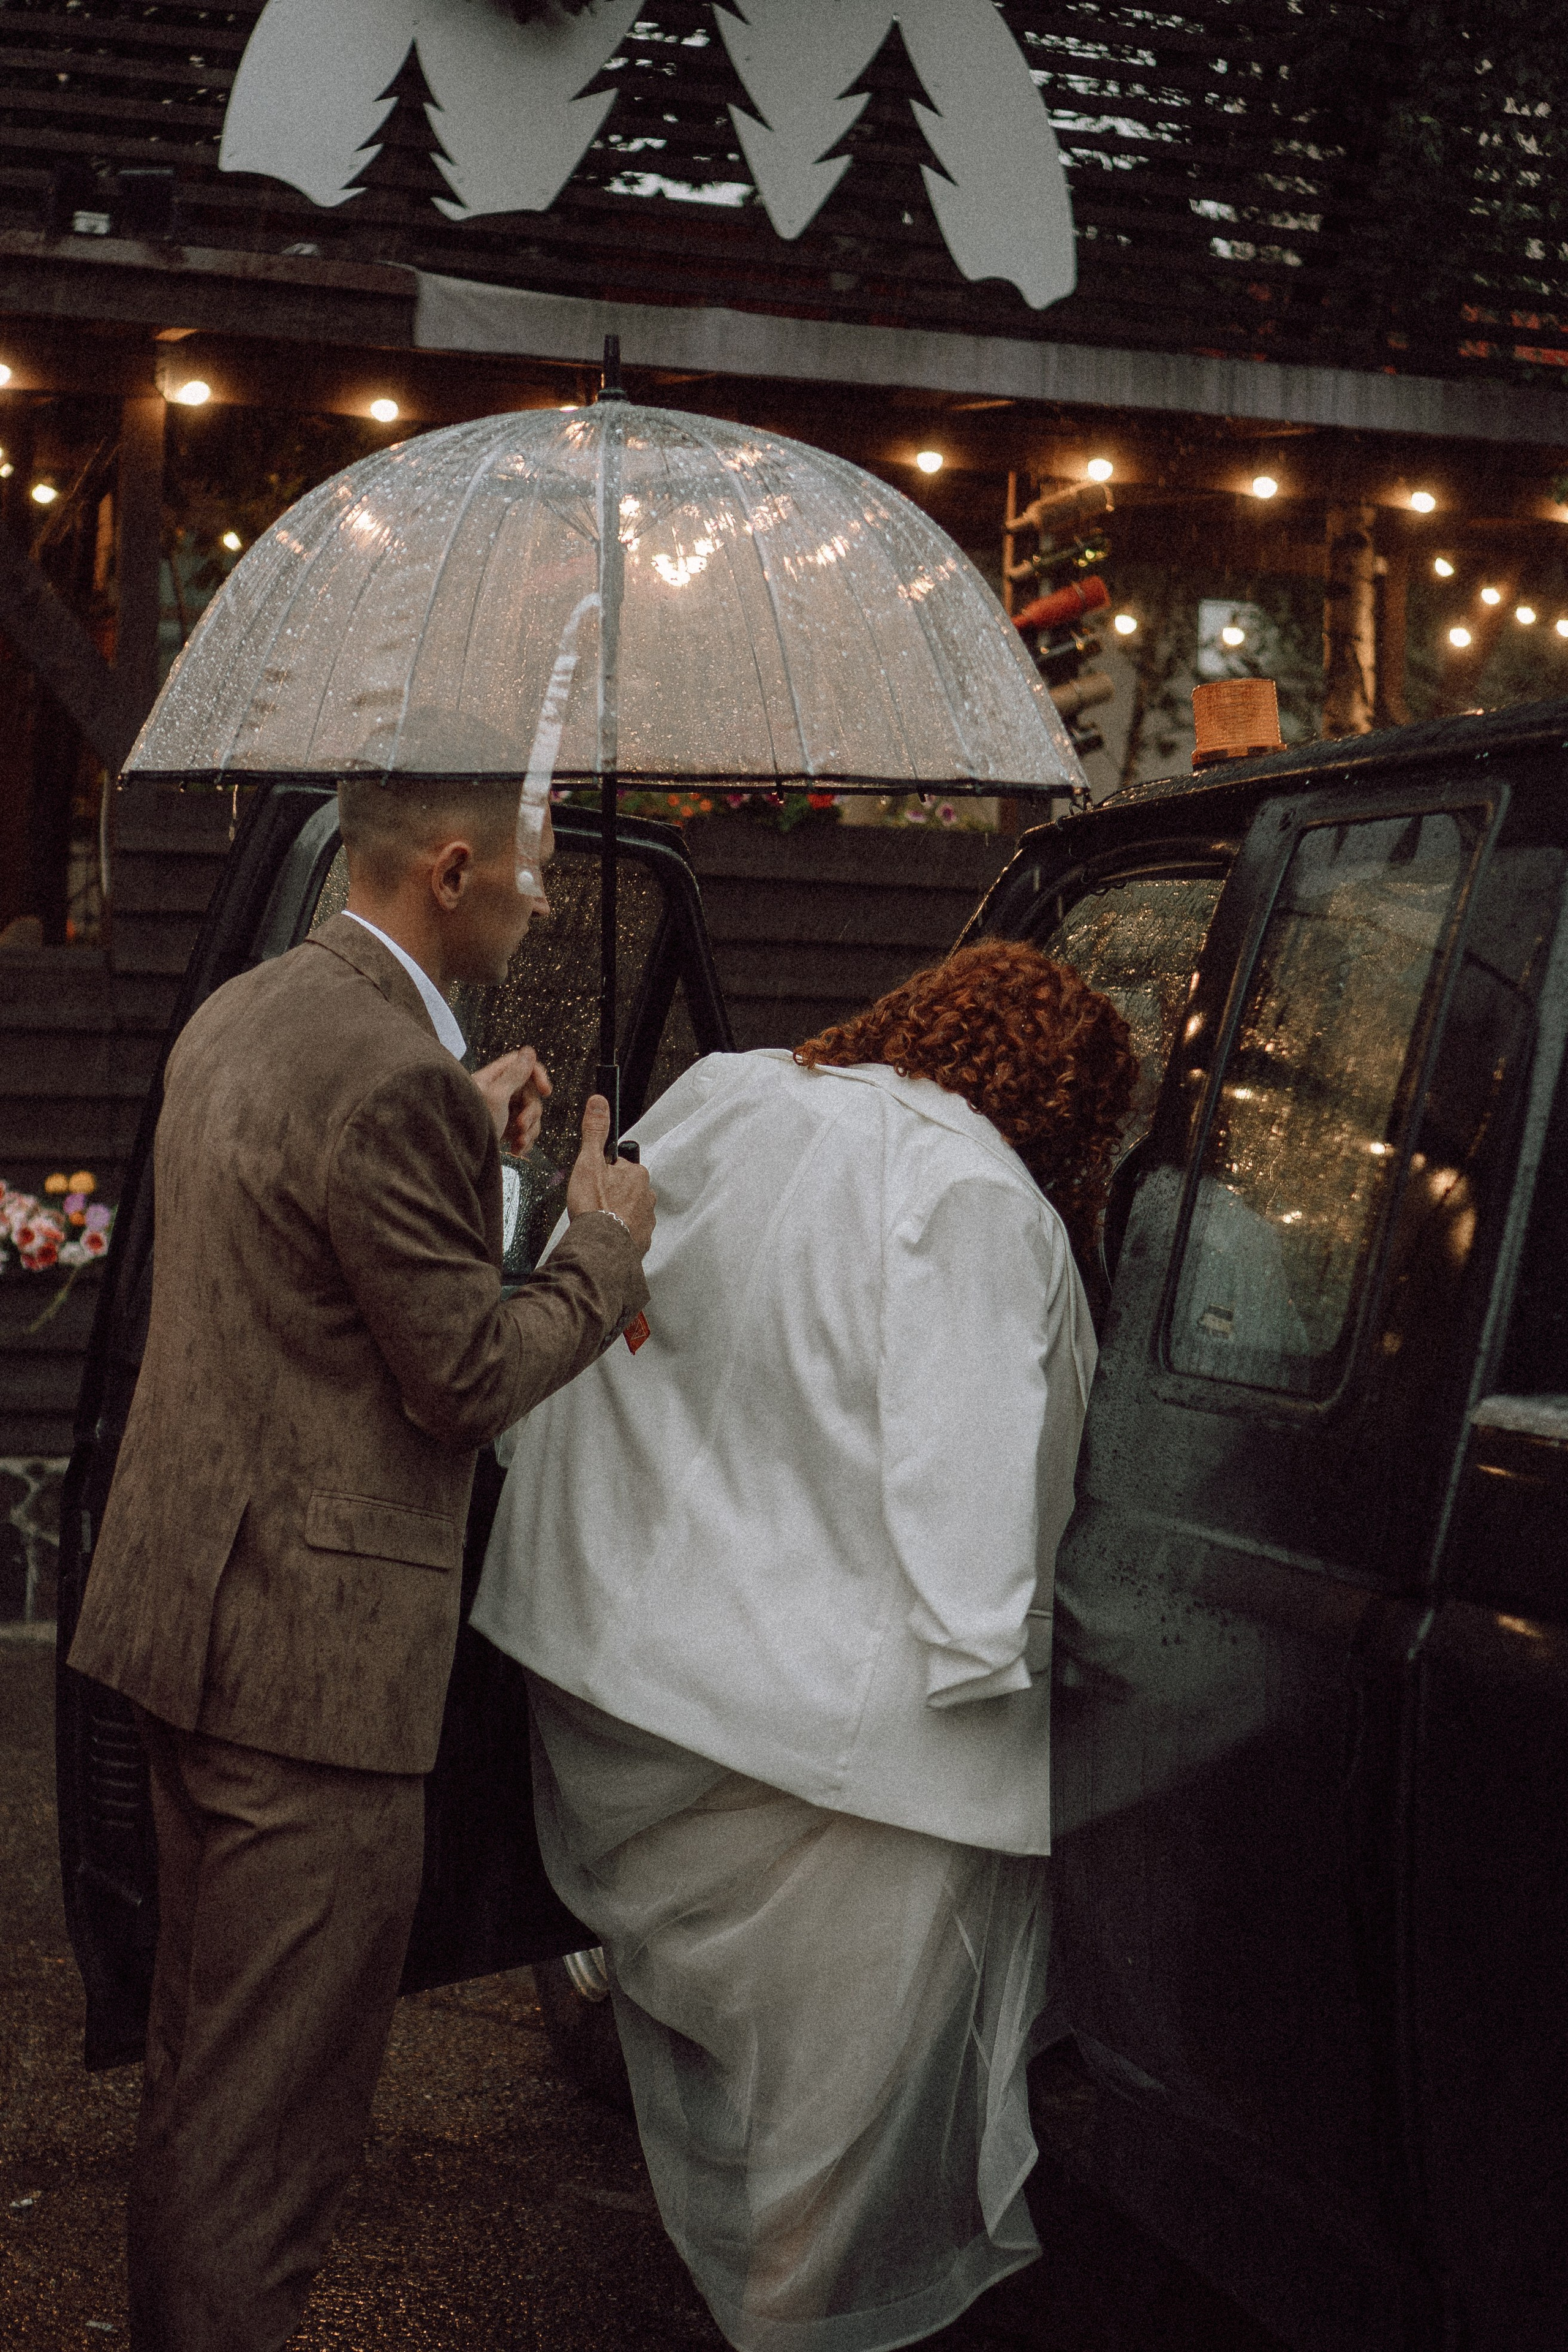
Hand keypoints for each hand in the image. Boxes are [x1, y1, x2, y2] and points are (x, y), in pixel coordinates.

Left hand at [473, 1047, 550, 1154]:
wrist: (461, 1159)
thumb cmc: (473, 1125)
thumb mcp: (495, 1097)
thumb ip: (514, 1074)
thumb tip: (528, 1052)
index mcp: (492, 1079)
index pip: (521, 1064)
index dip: (537, 1075)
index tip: (546, 1092)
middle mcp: (497, 1093)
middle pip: (530, 1094)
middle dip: (531, 1113)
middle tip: (521, 1125)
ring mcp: (502, 1112)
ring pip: (531, 1115)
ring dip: (529, 1131)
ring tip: (518, 1143)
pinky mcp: (504, 1130)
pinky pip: (526, 1131)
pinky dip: (525, 1141)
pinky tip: (516, 1151)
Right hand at [566, 1096, 655, 1254]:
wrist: (599, 1247)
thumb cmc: (595, 1206)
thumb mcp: (589, 1162)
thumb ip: (595, 1132)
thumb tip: (599, 1103)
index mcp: (636, 1175)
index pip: (621, 1166)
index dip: (605, 1172)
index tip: (595, 1181)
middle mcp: (647, 1196)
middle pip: (627, 1188)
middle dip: (612, 1193)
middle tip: (593, 1202)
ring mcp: (646, 1220)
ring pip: (630, 1210)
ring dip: (616, 1213)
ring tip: (598, 1219)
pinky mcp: (642, 1241)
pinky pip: (630, 1232)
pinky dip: (619, 1232)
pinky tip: (605, 1234)